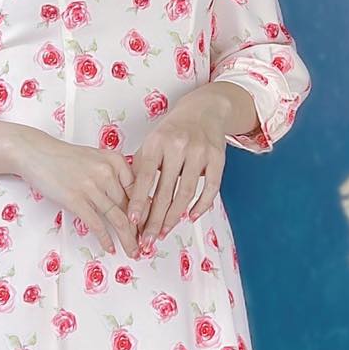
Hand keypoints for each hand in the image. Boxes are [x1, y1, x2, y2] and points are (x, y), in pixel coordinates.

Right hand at [16, 132, 139, 255]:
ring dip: (127, 239)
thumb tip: (130, 202)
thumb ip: (114, 176)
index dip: (147, 212)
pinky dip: (105, 238)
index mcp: (116, 161)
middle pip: (130, 207)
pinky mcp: (76, 199)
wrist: (36, 152)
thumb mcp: (96, 159)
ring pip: (117, 218)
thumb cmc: (64, 158)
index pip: (139, 191)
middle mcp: (107, 172)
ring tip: (132, 252)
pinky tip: (110, 247)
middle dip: (139, 230)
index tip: (150, 226)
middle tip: (145, 244)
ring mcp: (91, 186)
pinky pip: (96, 223)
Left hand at [126, 88, 231, 241]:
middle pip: (165, 190)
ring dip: (175, 217)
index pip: (145, 177)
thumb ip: (141, 168)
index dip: (139, 201)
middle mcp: (178, 146)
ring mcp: (199, 152)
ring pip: (186, 192)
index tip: (132, 222)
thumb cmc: (172, 131)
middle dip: (155, 219)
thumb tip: (130, 202)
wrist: (203, 110)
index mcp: (157, 142)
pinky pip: (211, 188)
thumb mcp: (152, 142)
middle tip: (148, 239)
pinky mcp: (217, 158)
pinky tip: (191, 217)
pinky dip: (201, 205)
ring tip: (164, 232)